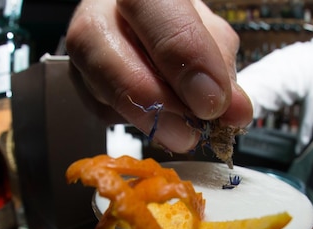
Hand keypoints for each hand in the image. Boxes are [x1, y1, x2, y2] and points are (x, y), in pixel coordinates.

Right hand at [65, 0, 252, 152]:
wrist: (146, 29)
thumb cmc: (181, 27)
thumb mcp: (211, 36)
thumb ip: (221, 70)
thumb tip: (234, 112)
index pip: (155, 13)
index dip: (185, 61)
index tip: (210, 103)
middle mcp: (100, 9)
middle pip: (110, 55)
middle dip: (157, 103)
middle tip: (191, 132)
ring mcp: (83, 46)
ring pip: (101, 88)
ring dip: (148, 119)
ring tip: (182, 132)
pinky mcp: (77, 79)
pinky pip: (102, 109)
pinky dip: (135, 121)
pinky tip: (158, 116)